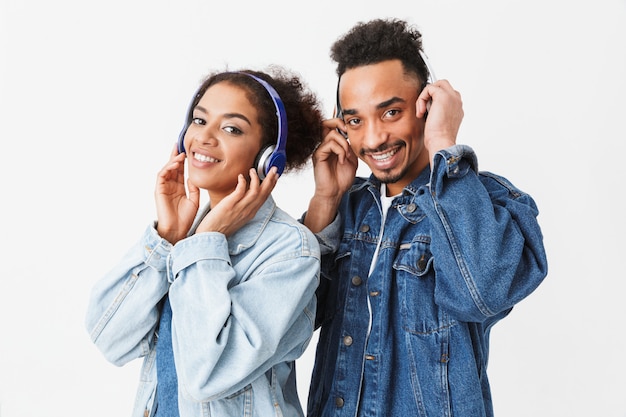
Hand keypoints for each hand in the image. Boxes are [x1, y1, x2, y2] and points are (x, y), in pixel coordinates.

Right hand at [155, 144, 199, 243]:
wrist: (178, 230)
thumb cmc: (185, 218)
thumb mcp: (194, 200)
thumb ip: (194, 188)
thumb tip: (193, 176)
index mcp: (179, 188)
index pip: (180, 171)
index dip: (183, 161)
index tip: (188, 151)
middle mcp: (170, 186)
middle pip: (172, 167)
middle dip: (175, 156)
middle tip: (180, 144)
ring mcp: (164, 188)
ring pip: (166, 169)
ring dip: (172, 160)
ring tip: (180, 154)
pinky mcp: (159, 190)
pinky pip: (162, 175)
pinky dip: (168, 168)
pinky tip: (175, 164)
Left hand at [195, 167, 278, 236]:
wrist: (211, 235)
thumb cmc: (221, 226)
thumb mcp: (237, 217)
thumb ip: (243, 206)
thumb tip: (243, 195)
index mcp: (251, 213)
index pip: (264, 197)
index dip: (271, 186)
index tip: (275, 177)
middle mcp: (248, 210)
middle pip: (263, 193)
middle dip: (270, 180)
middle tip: (273, 169)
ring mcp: (240, 208)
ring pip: (255, 191)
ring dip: (256, 179)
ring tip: (253, 170)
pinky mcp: (230, 205)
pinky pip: (240, 191)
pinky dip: (242, 182)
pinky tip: (241, 176)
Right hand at [304, 118, 357, 232]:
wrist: (335, 193)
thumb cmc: (342, 179)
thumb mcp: (351, 160)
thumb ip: (350, 147)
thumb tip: (352, 137)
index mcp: (332, 146)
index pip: (331, 126)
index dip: (340, 122)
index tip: (350, 129)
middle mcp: (324, 146)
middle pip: (326, 123)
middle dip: (338, 123)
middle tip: (347, 132)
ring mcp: (321, 150)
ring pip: (332, 135)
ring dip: (344, 144)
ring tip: (347, 156)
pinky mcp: (318, 155)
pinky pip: (329, 145)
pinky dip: (340, 151)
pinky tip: (342, 160)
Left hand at [416, 80, 463, 162]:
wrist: (441, 142)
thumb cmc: (439, 138)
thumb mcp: (439, 122)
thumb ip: (438, 112)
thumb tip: (428, 108)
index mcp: (457, 108)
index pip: (447, 95)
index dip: (434, 100)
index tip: (428, 113)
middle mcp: (457, 101)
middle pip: (443, 85)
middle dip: (430, 94)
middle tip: (424, 108)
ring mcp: (452, 97)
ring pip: (436, 85)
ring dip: (425, 97)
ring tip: (422, 111)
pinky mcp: (443, 96)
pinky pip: (429, 88)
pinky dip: (421, 99)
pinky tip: (421, 112)